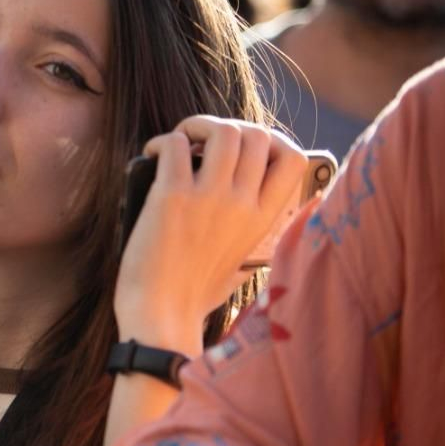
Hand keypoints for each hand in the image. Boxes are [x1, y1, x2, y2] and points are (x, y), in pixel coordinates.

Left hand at [116, 116, 307, 350]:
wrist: (161, 319)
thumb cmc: (192, 296)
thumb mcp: (240, 264)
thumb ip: (250, 237)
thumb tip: (243, 208)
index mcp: (262, 220)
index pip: (292, 158)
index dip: (270, 138)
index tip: (245, 145)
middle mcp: (242, 203)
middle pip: (255, 133)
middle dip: (228, 126)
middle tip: (202, 142)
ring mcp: (209, 198)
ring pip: (222, 130)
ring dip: (197, 126)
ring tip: (180, 141)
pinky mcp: (172, 196)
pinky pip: (174, 143)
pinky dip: (162, 142)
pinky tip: (152, 156)